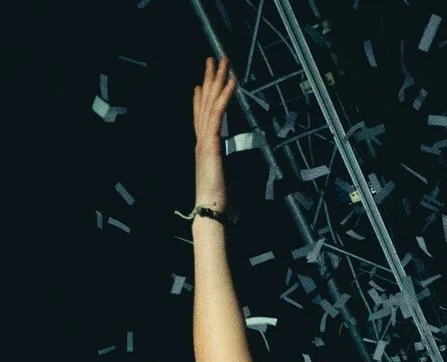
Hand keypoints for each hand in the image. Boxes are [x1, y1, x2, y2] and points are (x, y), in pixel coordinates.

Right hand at [191, 57, 237, 203]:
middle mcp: (202, 142)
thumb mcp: (231, 180)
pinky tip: (231, 82)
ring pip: (210, 104)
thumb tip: (246, 166)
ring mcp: (205, 142)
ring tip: (221, 62)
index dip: (201, 99)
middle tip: (212, 60)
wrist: (213, 215)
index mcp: (205, 150)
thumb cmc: (222, 204)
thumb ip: (236, 168)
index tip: (201, 84)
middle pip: (204, 104)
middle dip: (209, 80)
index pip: (202, 119)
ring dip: (217, 80)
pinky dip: (225, 96)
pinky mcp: (211, 145)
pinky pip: (218, 115)